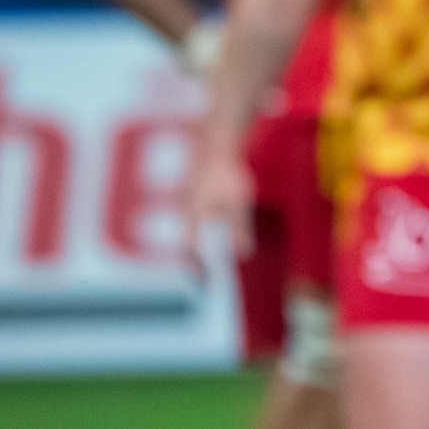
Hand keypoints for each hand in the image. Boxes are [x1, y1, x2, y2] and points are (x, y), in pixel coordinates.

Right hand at [182, 135, 254, 279]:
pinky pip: (192, 226)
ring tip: (205, 270)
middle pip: (186, 248)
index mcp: (195, 218)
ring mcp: (187, 206)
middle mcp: (187, 214)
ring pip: (187, 237)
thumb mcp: (238, 201)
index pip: (193, 252)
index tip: (206, 286)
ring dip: (194, 255)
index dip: (198, 271)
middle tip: (203, 285)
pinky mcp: (192, 200)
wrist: (215, 143)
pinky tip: (210, 243)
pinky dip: (197, 240)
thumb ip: (238, 228)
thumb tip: (242, 254)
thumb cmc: (227, 172)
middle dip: (193, 268)